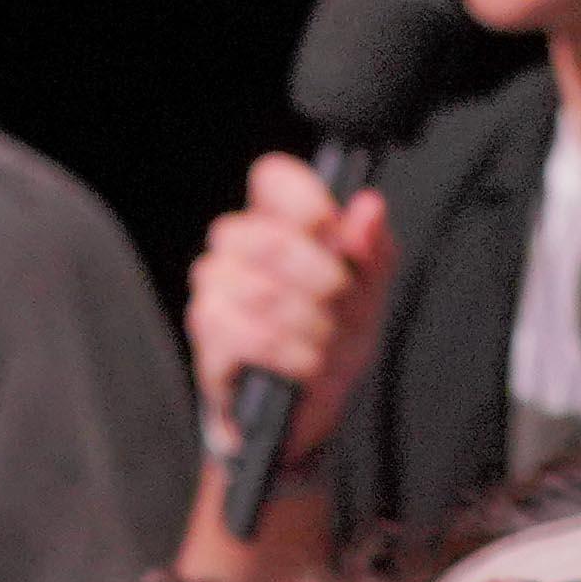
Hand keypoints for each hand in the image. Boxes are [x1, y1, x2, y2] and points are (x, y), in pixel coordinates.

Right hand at [186, 154, 399, 448]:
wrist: (304, 403)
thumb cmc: (331, 333)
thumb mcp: (367, 290)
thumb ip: (371, 247)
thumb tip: (369, 208)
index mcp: (275, 218)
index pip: (274, 178)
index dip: (310, 202)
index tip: (338, 234)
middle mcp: (235, 244)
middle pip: (271, 238)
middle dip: (325, 280)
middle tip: (345, 304)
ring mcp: (215, 288)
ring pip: (267, 294)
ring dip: (316, 326)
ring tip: (331, 342)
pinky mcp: (209, 336)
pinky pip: (254, 338)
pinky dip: (295, 356)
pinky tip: (308, 364)